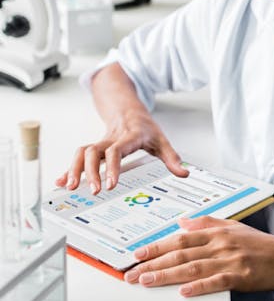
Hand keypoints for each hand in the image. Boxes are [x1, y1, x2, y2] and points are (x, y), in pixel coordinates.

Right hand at [55, 108, 187, 193]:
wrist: (128, 109)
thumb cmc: (144, 127)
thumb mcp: (161, 140)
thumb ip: (172, 158)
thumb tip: (184, 173)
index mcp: (128, 137)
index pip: (117, 150)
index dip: (112, 166)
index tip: (110, 185)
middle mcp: (111, 139)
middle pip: (94, 151)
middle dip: (91, 171)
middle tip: (93, 190)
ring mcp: (100, 143)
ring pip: (82, 152)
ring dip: (75, 169)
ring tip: (72, 187)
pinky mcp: (94, 148)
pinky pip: (78, 157)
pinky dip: (68, 169)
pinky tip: (62, 182)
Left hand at [124, 216, 273, 296]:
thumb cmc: (259, 243)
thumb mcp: (232, 226)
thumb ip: (206, 222)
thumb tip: (182, 221)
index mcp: (217, 232)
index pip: (181, 237)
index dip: (158, 245)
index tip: (139, 252)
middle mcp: (220, 244)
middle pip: (182, 252)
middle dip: (154, 262)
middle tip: (133, 271)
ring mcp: (230, 260)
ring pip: (192, 267)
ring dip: (167, 274)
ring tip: (147, 280)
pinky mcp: (239, 277)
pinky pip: (215, 282)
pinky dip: (199, 287)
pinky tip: (183, 291)